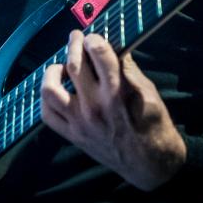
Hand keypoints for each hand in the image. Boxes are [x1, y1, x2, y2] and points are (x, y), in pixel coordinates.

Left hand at [40, 30, 185, 190]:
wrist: (150, 166)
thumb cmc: (155, 128)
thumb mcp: (151, 95)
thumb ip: (130, 71)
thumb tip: (115, 48)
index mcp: (117, 94)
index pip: (99, 55)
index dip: (94, 39)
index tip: (93, 35)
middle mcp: (94, 107)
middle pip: (73, 66)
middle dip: (73, 44)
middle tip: (77, 37)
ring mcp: (79, 123)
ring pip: (50, 90)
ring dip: (53, 71)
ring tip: (62, 66)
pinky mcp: (72, 136)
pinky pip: (47, 114)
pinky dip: (47, 97)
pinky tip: (58, 89)